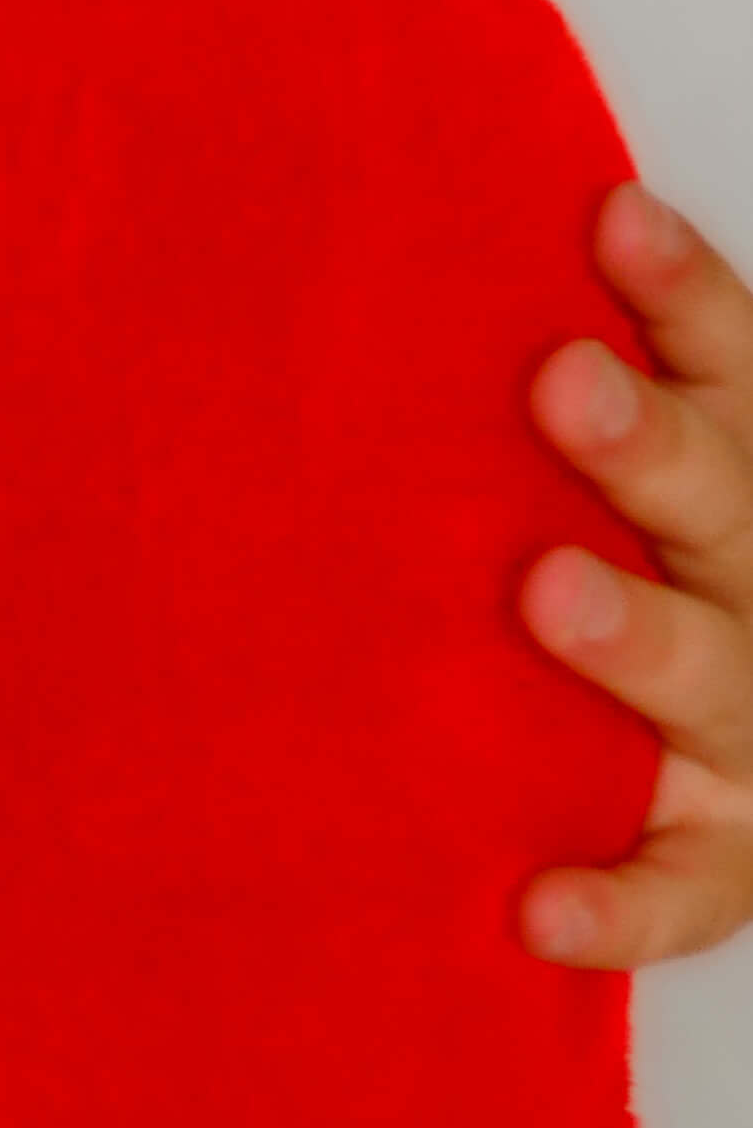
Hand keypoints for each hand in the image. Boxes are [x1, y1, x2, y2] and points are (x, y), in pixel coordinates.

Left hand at [519, 183, 752, 967]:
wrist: (728, 753)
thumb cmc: (626, 573)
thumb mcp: (628, 480)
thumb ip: (563, 391)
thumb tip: (409, 234)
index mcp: (742, 480)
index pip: (735, 365)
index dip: (686, 293)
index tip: (611, 219)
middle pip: (728, 503)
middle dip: (652, 445)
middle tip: (562, 384)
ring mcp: (746, 731)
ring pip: (715, 678)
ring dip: (642, 636)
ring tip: (550, 593)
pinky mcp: (725, 853)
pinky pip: (686, 889)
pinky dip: (620, 905)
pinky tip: (539, 908)